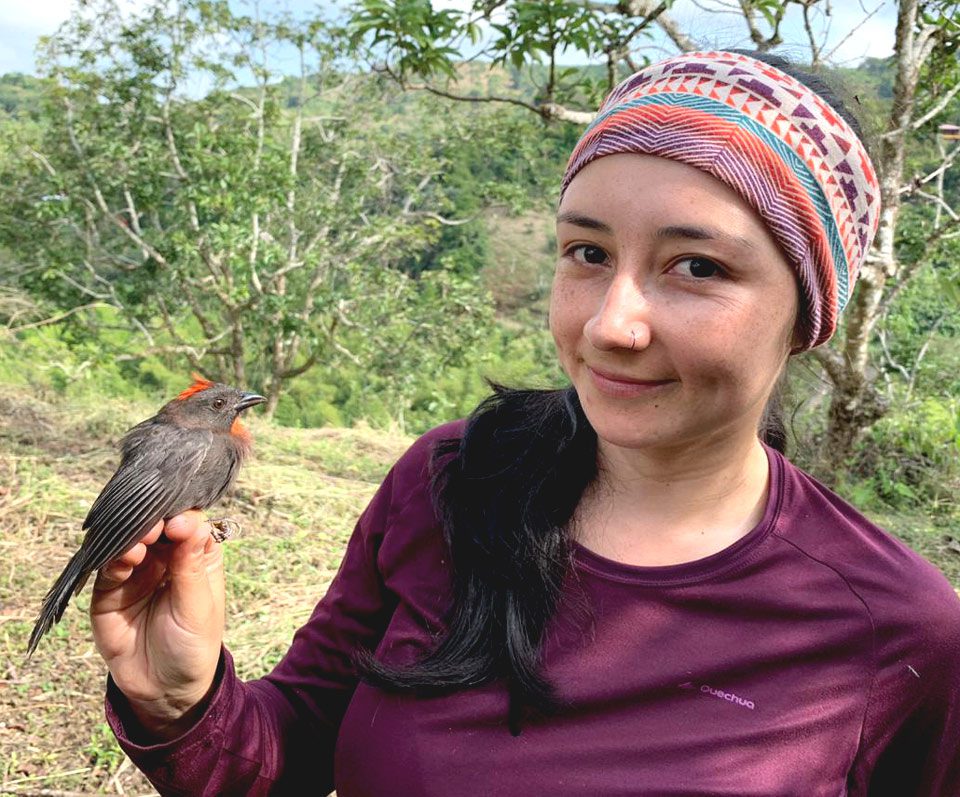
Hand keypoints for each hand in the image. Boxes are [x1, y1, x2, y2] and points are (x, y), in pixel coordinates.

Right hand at [91, 510, 224, 739]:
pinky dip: (114, 560)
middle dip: (155, 523)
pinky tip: (124, 559)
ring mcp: (135, 573)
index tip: (179, 523)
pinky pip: (108, 569)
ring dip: (133, 538)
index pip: (189, 524)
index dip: (184, 519)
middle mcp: (164, 559)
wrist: (164, 691)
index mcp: (195, 557)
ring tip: (139, 544)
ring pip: (130, 543)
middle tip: (154, 527)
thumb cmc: (193, 646)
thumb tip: (191, 523)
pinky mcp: (109, 592)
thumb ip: (191, 567)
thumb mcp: (198, 608)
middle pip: (157, 527)